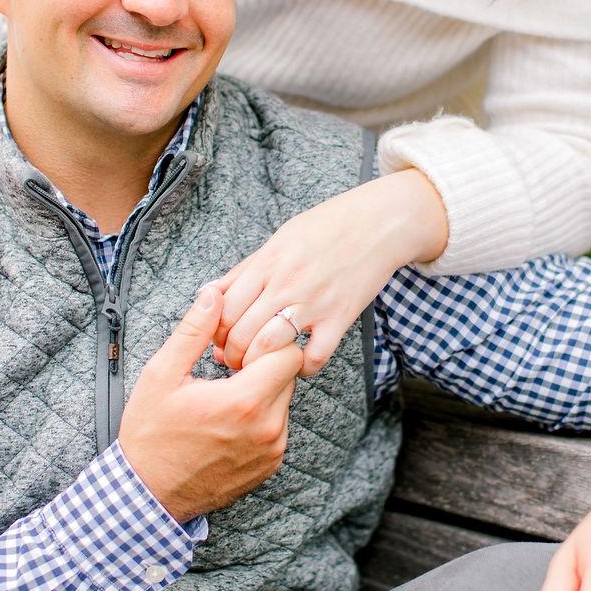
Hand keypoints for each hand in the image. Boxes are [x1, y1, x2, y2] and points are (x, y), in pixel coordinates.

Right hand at [119, 285, 304, 523]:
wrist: (148, 494)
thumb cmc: (151, 433)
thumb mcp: (162, 375)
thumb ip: (194, 331)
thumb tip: (214, 294)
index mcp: (244, 401)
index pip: (289, 352)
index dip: (266, 342)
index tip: (236, 351)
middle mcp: (267, 428)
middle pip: (290, 374)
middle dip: (265, 364)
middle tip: (228, 370)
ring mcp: (272, 450)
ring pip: (286, 399)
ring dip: (264, 390)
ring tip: (227, 396)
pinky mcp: (271, 465)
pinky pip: (280, 425)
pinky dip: (262, 416)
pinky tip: (230, 421)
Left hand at [211, 169, 448, 375]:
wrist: (377, 223)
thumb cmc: (327, 227)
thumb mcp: (280, 239)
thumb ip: (246, 268)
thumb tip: (212, 292)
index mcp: (267, 263)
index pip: (224, 309)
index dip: (216, 332)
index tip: (219, 341)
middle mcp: (285, 284)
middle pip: (241, 333)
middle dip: (232, 355)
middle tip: (235, 361)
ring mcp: (313, 302)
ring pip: (269, 348)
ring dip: (259, 365)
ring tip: (259, 368)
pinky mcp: (340, 317)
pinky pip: (315, 356)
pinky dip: (303, 367)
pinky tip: (299, 363)